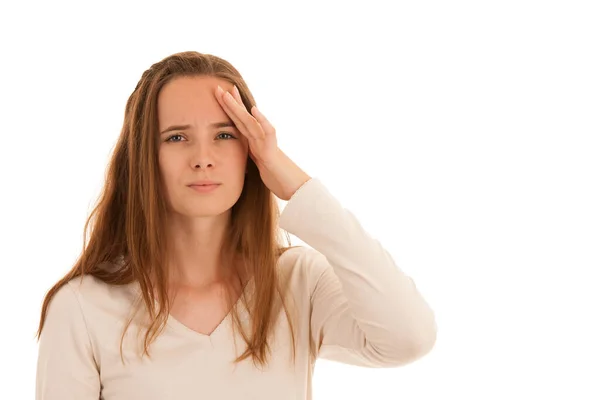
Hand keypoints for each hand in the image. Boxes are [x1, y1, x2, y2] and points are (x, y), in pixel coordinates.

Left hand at [215, 84, 310, 200]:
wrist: (295, 189)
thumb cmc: (279, 179)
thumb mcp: (260, 168)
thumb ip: (254, 157)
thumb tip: (246, 154)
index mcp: (256, 143)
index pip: (241, 124)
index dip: (231, 110)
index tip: (222, 95)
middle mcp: (261, 140)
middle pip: (243, 118)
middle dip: (231, 103)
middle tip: (218, 87)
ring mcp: (267, 144)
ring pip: (251, 122)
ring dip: (239, 107)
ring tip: (229, 93)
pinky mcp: (272, 153)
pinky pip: (268, 134)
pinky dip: (262, 121)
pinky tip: (255, 110)